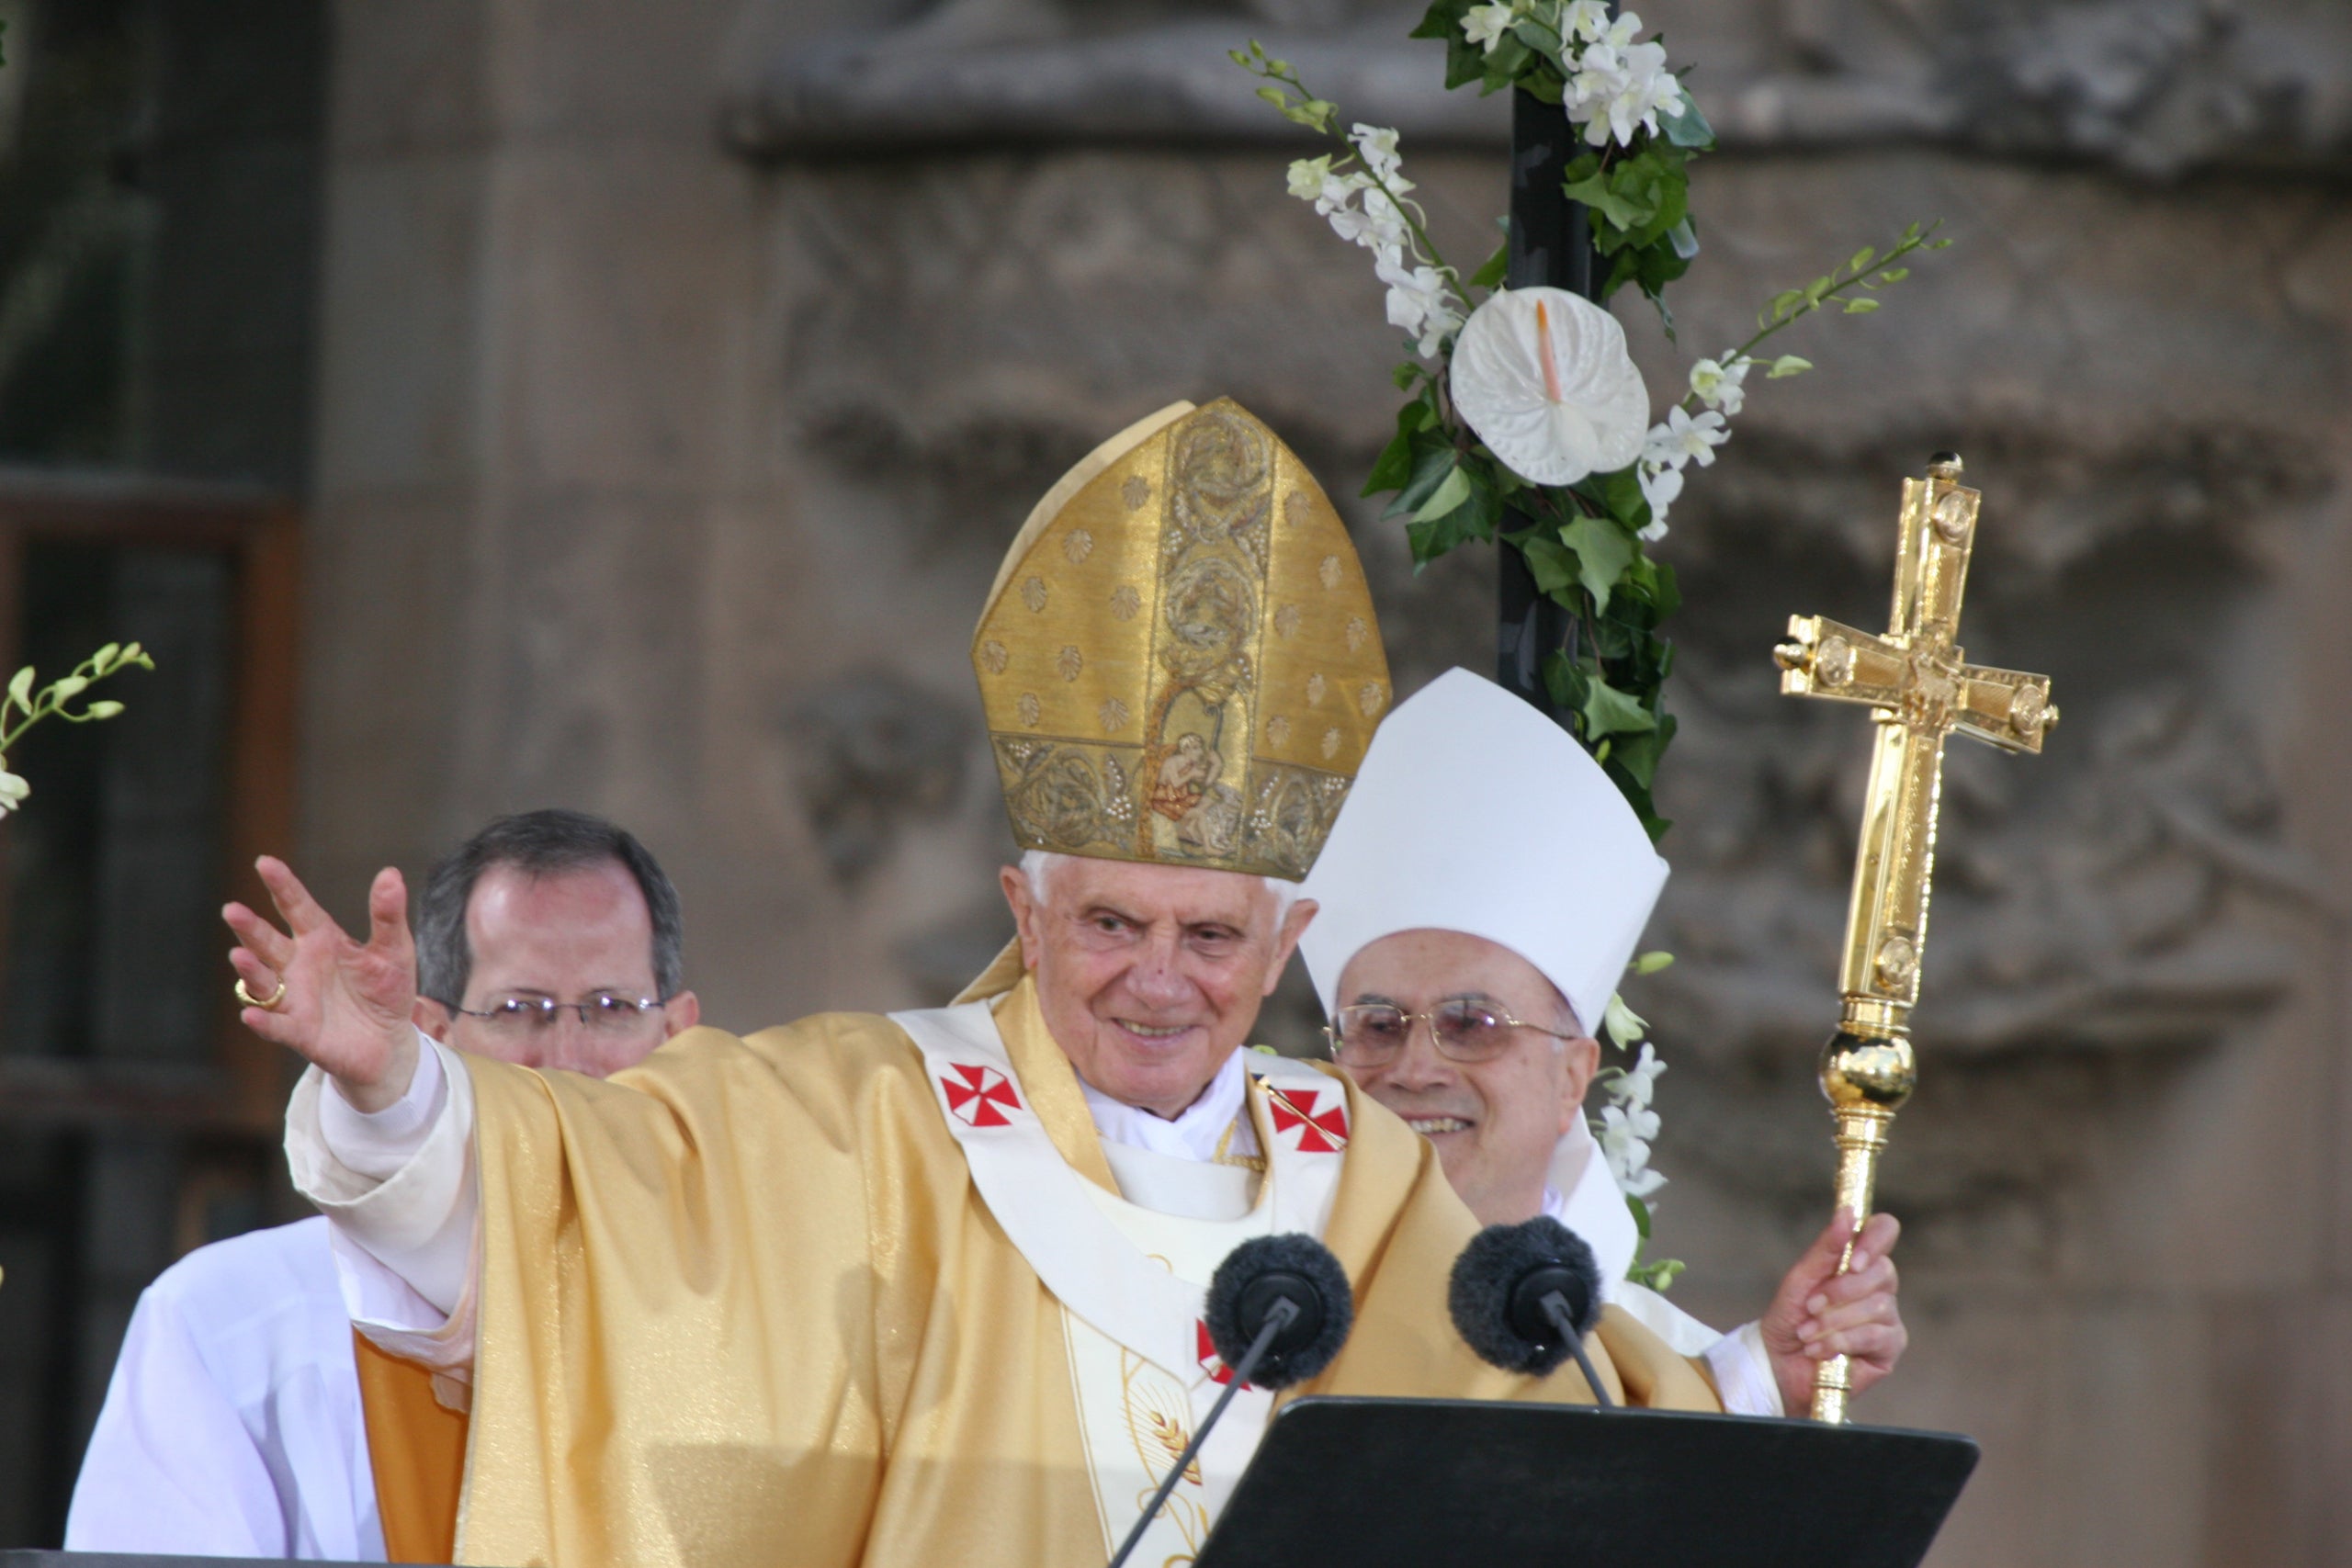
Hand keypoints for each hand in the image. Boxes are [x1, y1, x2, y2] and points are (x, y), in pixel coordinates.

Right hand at [224, 856, 419, 1112]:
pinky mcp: (299, 1032)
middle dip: (250, 929)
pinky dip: (263, 1021)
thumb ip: (388, 916)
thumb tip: (391, 874)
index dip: (282, 886)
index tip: (265, 862)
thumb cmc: (386, 990)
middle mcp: (299, 966)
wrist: (390, 1042)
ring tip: (240, 956)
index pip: (297, 908)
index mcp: (321, 940)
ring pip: (263, 982)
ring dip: (250, 970)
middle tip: (233, 910)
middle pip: (268, 943)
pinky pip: (276, 1025)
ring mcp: (294, 999)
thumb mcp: (394, 950)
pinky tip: (251, 1015)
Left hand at [1758, 1206, 1905, 1414]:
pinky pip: (1876, 1335)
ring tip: (1808, 1334)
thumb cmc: (1790, 1317)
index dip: (1874, 1240)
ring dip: (1834, 1321)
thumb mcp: (1801, 1278)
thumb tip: (1847, 1213)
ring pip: (1877, 1306)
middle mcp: (1879, 1286)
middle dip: (1840, 1291)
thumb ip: (1826, 1248)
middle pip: (1882, 1272)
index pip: (1884, 1231)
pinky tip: (1820, 1350)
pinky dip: (1842, 1341)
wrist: (1779, 1363)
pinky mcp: (1890, 1348)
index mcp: (1859, 1261)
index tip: (1853, 1260)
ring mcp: (1888, 1317)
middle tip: (1811, 1307)